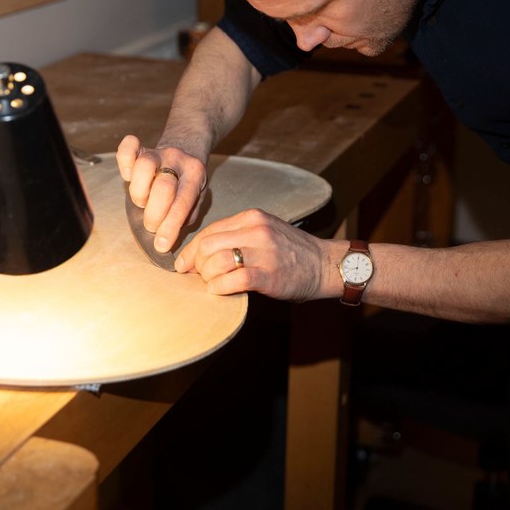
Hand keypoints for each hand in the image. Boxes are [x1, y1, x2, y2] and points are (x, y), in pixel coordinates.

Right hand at [116, 135, 207, 252]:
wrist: (187, 148)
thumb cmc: (188, 182)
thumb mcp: (196, 199)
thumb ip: (185, 215)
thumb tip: (167, 237)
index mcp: (195, 175)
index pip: (182, 203)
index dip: (170, 227)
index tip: (161, 245)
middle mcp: (178, 160)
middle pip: (163, 187)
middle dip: (154, 215)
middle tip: (152, 225)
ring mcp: (159, 151)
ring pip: (144, 166)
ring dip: (139, 193)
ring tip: (143, 202)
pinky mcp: (142, 147)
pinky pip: (128, 146)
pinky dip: (124, 161)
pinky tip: (128, 175)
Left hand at [175, 208, 340, 302]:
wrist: (325, 264)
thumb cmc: (292, 252)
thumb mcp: (264, 232)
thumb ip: (237, 237)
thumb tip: (201, 253)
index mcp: (251, 218)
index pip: (209, 231)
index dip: (191, 250)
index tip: (183, 265)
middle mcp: (257, 231)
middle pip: (208, 246)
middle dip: (195, 265)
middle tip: (196, 277)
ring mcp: (264, 252)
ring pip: (217, 262)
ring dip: (207, 277)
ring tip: (211, 284)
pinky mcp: (270, 275)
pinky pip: (234, 280)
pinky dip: (220, 287)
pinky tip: (219, 291)